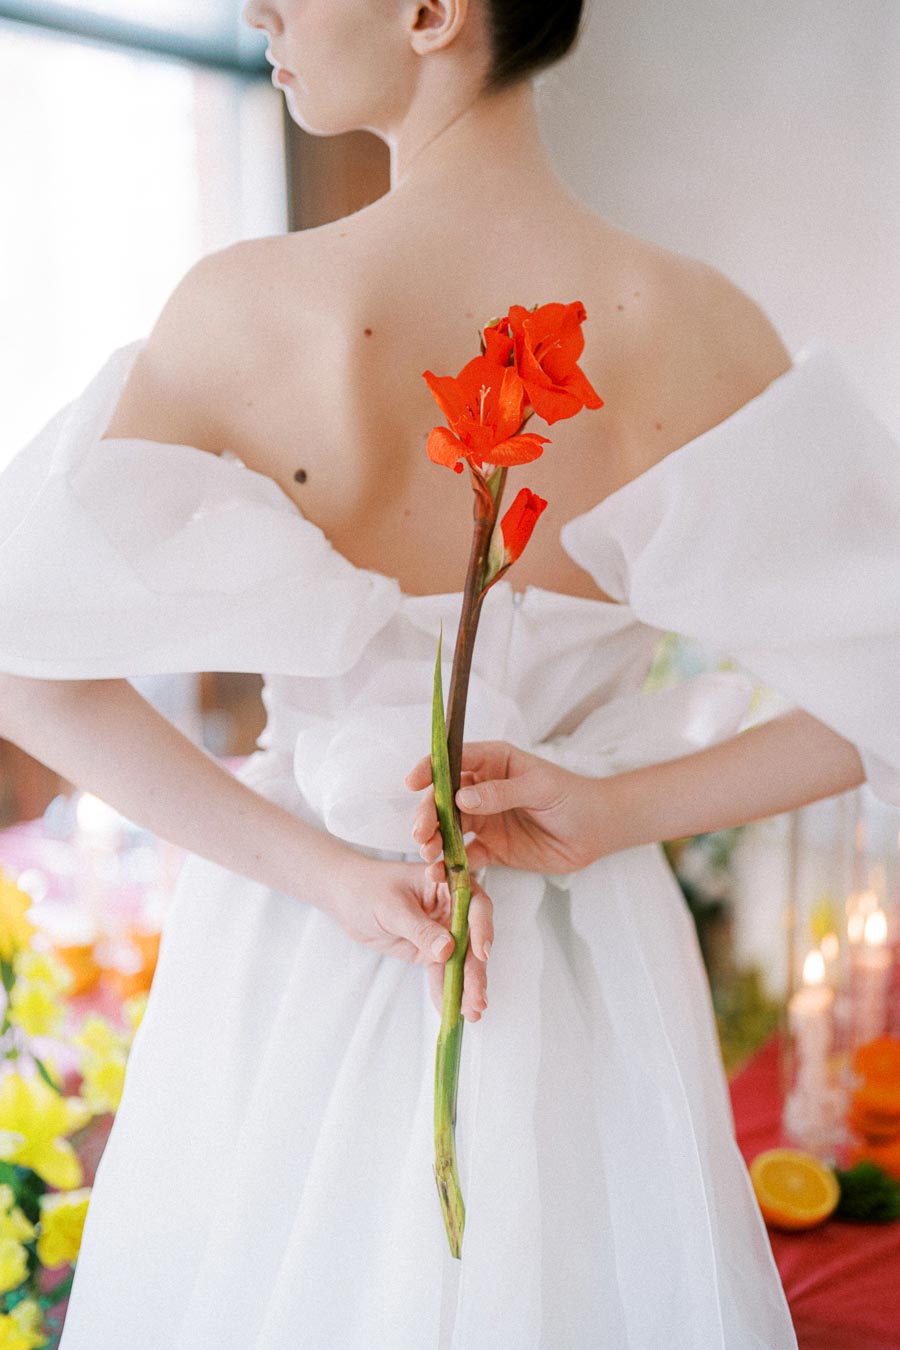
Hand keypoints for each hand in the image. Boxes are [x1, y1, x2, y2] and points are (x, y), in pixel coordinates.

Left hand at [328, 851, 493, 1021]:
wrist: (347, 898)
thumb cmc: (369, 889)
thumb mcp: (393, 907)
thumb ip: (420, 929)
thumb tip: (448, 951)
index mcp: (448, 885)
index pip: (475, 905)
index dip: (482, 928)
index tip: (482, 953)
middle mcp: (453, 909)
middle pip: (472, 941)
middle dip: (476, 970)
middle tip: (477, 998)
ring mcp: (443, 932)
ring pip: (461, 962)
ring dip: (466, 988)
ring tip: (472, 1014)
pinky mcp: (430, 952)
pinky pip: (442, 974)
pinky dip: (446, 992)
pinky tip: (451, 1012)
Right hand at [405, 740, 610, 879]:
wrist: (597, 831)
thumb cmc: (572, 797)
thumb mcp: (540, 788)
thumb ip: (501, 792)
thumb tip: (462, 798)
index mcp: (493, 762)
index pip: (454, 760)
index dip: (430, 769)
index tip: (412, 782)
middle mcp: (482, 789)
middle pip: (444, 799)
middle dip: (428, 814)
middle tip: (420, 833)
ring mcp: (485, 820)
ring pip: (449, 829)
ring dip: (433, 841)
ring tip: (426, 855)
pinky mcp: (491, 848)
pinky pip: (465, 856)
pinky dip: (450, 865)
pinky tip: (439, 875)